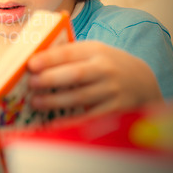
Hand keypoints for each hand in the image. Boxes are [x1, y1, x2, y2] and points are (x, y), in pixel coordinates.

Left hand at [27, 41, 163, 115]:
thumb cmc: (104, 64)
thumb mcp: (91, 52)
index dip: (49, 59)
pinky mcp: (115, 109)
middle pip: (75, 75)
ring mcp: (111, 90)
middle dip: (50, 79)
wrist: (141, 81)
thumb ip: (68, 55)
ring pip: (80, 97)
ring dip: (55, 101)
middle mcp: (105, 69)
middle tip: (31, 83)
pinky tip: (53, 122)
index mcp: (95, 50)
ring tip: (36, 102)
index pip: (69, 53)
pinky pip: (89, 117)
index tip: (30, 64)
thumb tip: (32, 63)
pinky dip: (70, 121)